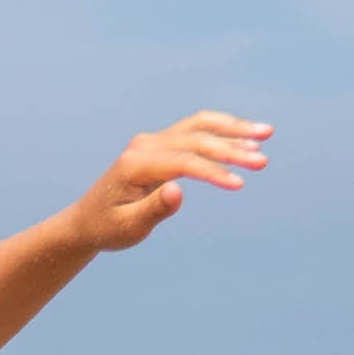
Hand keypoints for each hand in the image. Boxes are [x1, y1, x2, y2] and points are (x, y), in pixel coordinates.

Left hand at [68, 111, 269, 252]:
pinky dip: (221, 132)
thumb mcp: (128, 228)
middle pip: (196, 138)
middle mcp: (145, 146)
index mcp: (136, 165)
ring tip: (266, 133)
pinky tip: (246, 138)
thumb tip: (178, 192)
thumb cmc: (108, 228)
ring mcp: (153, 141)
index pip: (183, 162)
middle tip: (263, 161)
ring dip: (233, 129)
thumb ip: (153, 210)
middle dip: (231, 149)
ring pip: (199, 126)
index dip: (213, 171)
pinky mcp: (160, 143)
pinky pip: (195, 131)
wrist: (88, 220)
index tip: (239, 185)